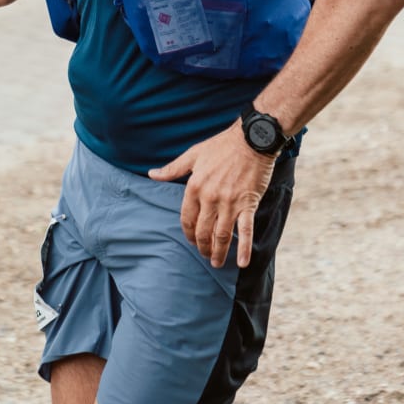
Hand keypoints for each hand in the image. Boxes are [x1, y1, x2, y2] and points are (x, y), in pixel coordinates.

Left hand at [149, 126, 274, 268]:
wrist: (252, 140)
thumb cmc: (222, 146)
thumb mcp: (193, 155)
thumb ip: (172, 169)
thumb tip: (152, 174)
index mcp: (195, 187)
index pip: (187, 218)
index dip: (188, 233)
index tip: (191, 241)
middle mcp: (210, 198)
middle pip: (203, 231)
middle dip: (203, 247)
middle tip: (205, 255)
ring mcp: (230, 203)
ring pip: (221, 235)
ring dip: (218, 252)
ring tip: (217, 263)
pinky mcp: (248, 205)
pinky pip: (246, 231)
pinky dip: (244, 248)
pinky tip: (243, 262)